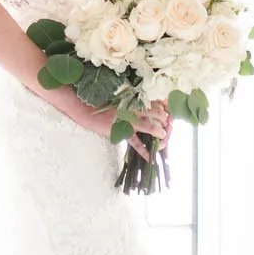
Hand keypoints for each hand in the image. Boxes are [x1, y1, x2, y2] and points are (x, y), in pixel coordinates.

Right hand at [52, 92, 169, 156]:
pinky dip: (144, 151)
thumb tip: (137, 101)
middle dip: (162, 118)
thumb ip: (127, 98)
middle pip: (153, 113)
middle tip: (168, 121)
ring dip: (158, 131)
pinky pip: (136, 144)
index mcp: (131, 99)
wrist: (85, 109)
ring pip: (148, 126)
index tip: (165, 109)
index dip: (160, 106)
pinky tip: (151, 158)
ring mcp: (127, 121)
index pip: (150, 102)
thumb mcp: (115, 96)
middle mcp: (131, 109)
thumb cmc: (98, 102)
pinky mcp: (122, 132)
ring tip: (164, 135)